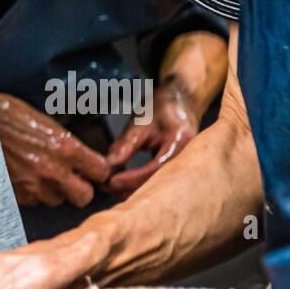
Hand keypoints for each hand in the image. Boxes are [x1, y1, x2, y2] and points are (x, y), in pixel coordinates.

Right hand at [0, 91, 109, 208]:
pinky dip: (31, 193)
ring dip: (53, 192)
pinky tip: (23, 177)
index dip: (98, 171)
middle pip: (84, 197)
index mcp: (65, 148)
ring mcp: (32, 186)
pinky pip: (33, 202)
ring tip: (41, 175)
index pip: (101, 172)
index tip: (92, 169)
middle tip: (73, 180)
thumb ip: (66, 143)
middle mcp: (52, 171)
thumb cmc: (6, 115)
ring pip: (56, 201)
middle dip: (81, 189)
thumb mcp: (45, 122)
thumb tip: (80, 159)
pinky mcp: (14, 195)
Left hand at [105, 80, 200, 196]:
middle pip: (156, 183)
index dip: (132, 178)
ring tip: (106, 184)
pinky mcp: (173, 169)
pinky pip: (154, 182)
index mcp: (180, 142)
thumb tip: (110, 164)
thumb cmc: (163, 106)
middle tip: (104, 185)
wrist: (183, 100)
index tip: (111, 181)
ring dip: (130, 188)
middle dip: (128, 188)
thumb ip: (127, 143)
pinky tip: (118, 180)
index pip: (156, 169)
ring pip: (154, 186)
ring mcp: (182, 165)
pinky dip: (136, 184)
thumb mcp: (141, 120)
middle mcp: (186, 158)